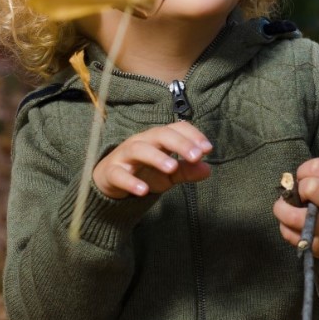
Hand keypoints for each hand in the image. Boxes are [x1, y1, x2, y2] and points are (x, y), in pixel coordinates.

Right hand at [93, 121, 212, 198]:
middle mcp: (142, 142)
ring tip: (172, 168)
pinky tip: (143, 191)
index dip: (193, 135)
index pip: (176, 128)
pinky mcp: (111, 172)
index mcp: (157, 138)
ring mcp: (125, 155)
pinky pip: (119, 174)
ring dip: (156, 157)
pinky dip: (130, 181)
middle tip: (196, 156)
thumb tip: (207, 169)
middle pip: (160, 135)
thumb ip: (187, 170)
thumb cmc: (144, 172)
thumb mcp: (168, 174)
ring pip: (139, 149)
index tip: (208, 149)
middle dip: (179, 144)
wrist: (110, 181)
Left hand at [272, 157, 318, 263]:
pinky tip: (294, 223)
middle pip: (309, 187)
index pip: (317, 167)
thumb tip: (289, 180)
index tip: (306, 178)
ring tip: (288, 207)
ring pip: (291, 215)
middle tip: (300, 194)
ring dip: (282, 208)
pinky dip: (285, 225)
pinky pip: (288, 233)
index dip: (304, 170)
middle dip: (297, 188)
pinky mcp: (316, 248)